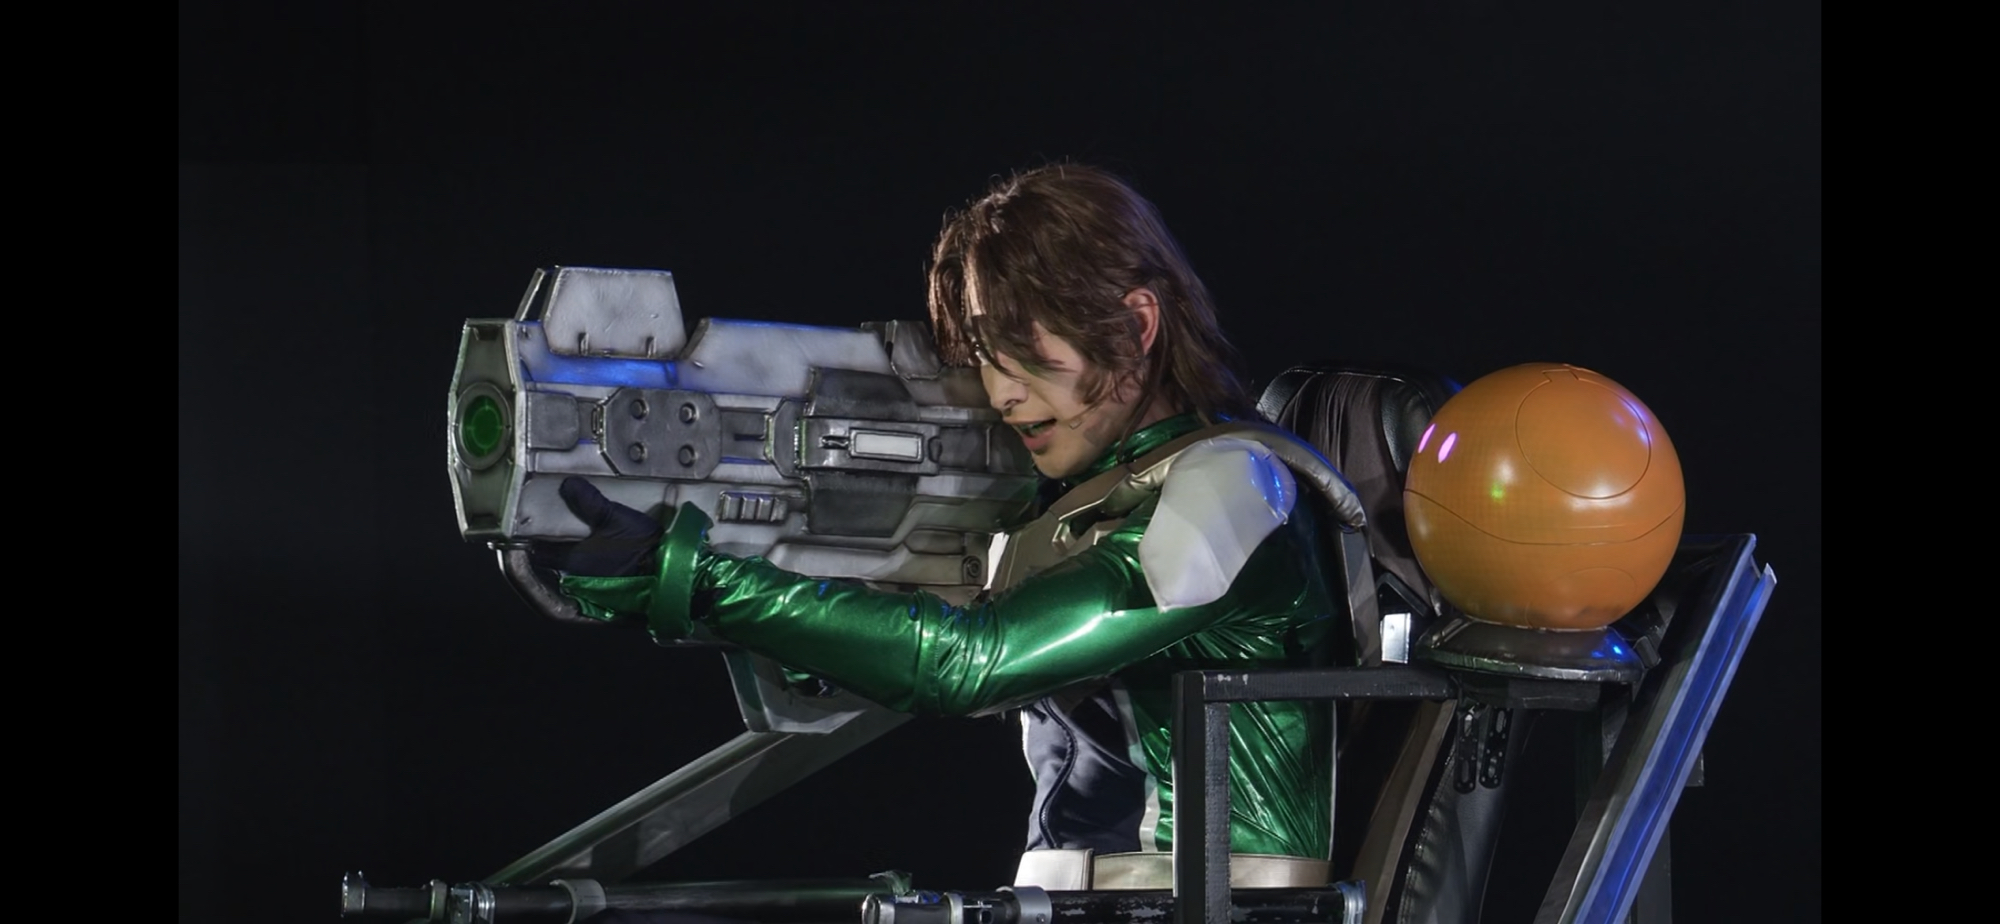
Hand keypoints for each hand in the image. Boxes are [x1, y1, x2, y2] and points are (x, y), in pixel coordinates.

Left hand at [533, 477, 663, 576]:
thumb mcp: (613, 517)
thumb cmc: (639, 547)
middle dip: (558, 546)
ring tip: (585, 536)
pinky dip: (595, 564)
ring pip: (577, 569)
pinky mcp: (615, 588)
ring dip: (578, 555)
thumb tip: (568, 485)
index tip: (530, 528)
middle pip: (559, 561)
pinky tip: (605, 552)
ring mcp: (597, 586)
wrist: (670, 571)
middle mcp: (580, 576)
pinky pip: (596, 575)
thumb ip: (589, 502)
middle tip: (560, 527)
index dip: (533, 540)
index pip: (540, 552)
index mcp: (573, 560)